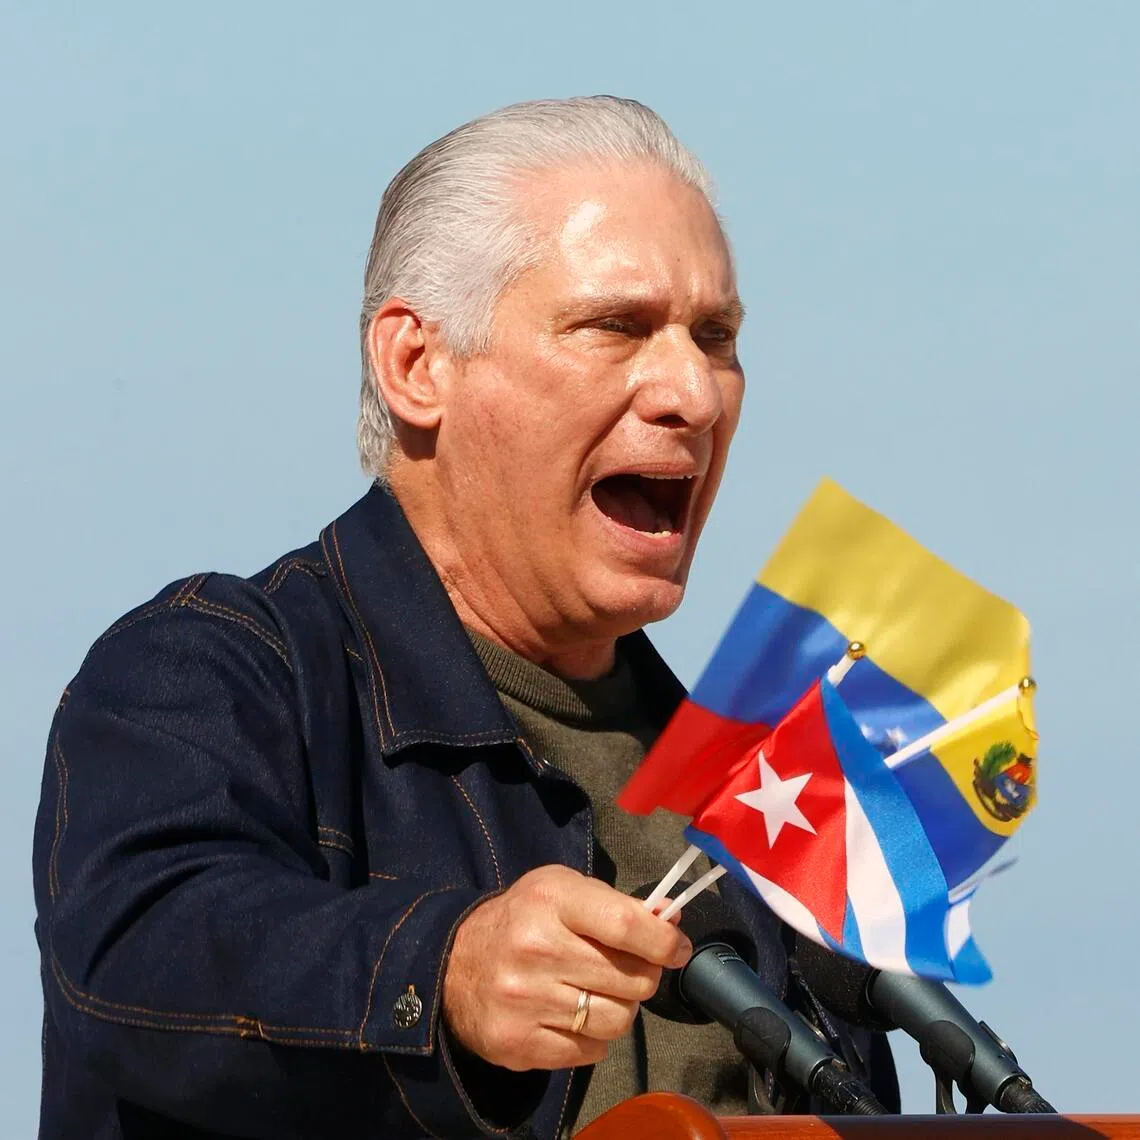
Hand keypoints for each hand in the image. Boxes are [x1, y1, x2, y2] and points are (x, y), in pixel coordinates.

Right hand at [442, 865, 691, 1070]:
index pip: (626, 926)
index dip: (663, 942)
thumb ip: (616, 905)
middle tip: (627, 969)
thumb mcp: (563, 891)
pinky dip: (591, 1038)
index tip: (677, 949)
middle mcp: (536, 950)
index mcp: (551, 901)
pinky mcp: (518, 1043)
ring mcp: (525, 1001)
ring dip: (619, 1009)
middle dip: (642, 975)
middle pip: (631, 979)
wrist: (453, 963)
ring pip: (617, 1021)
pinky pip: (590, 1053)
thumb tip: (671, 922)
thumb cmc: (522, 919)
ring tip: (597, 993)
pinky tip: (572, 1016)